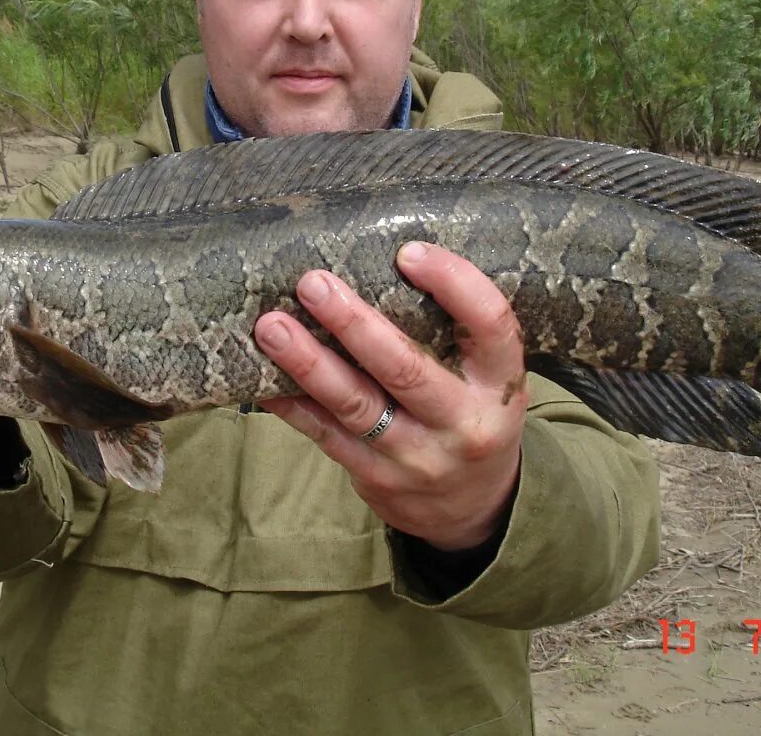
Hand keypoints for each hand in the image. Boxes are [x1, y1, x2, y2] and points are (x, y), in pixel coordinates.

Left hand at [256, 241, 526, 551]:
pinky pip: (325, 435)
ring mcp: (417, 455)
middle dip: (353, 323)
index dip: (453, 283)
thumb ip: (451, 331)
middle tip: (313, 283)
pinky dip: (291, 403)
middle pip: (406, 368)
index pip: (489, 324)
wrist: (475, 508)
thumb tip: (378, 260)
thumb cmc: (472, 414)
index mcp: (500, 384)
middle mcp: (463, 422)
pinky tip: (260, 375)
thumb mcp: (487, 377)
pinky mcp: (376, 477)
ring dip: (308, 361)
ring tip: (271, 326)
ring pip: (355, 404)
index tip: (408, 252)